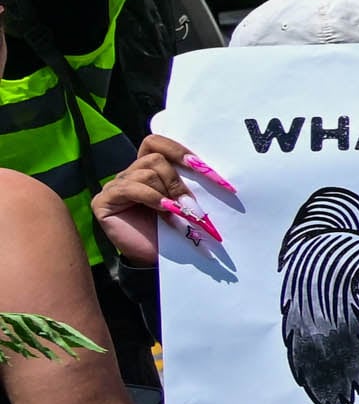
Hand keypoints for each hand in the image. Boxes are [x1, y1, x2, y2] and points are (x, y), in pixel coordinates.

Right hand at [89, 133, 221, 266]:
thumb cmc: (174, 232)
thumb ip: (188, 183)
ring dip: (168, 193)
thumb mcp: (185, 202)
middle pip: (154, 157)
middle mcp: (130, 174)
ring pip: (146, 171)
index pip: (156, 142)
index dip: (179, 150)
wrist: (156, 261)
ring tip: (177, 213)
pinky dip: (152, 198)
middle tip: (189, 203)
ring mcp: (114, 186)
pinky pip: (130, 187)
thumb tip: (209, 169)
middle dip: (177, 180)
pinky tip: (163, 211)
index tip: (204, 168)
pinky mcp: (103, 201)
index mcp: (149, 169)